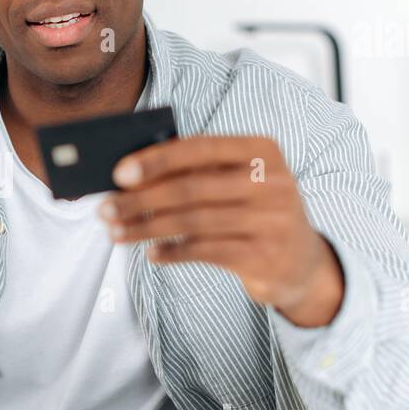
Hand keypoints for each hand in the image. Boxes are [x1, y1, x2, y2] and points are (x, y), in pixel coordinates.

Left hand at [99, 135, 343, 326]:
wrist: (303, 260)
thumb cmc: (254, 210)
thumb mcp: (238, 181)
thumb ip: (198, 172)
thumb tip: (130, 177)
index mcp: (262, 150)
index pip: (201, 148)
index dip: (157, 160)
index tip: (119, 173)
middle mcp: (272, 182)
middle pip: (191, 188)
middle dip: (140, 199)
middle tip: (105, 208)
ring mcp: (271, 221)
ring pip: (193, 222)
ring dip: (146, 228)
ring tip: (116, 232)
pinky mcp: (264, 257)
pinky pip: (204, 252)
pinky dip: (171, 252)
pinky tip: (150, 253)